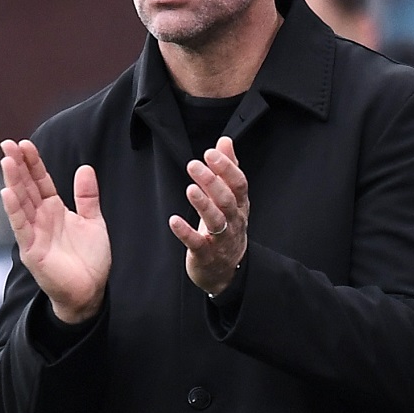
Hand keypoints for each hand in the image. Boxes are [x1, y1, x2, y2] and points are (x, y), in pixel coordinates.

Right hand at [0, 139, 110, 323]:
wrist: (90, 292)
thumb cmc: (89, 259)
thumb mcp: (93, 221)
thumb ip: (87, 196)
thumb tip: (85, 168)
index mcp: (54, 210)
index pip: (40, 181)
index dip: (33, 163)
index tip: (25, 143)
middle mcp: (40, 219)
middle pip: (26, 187)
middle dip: (17, 166)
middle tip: (7, 143)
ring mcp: (34, 234)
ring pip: (21, 203)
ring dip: (13, 182)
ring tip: (7, 161)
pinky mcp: (32, 251)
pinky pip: (21, 227)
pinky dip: (14, 210)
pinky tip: (7, 193)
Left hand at [168, 136, 248, 295]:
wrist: (226, 270)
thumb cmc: (226, 227)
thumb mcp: (229, 197)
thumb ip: (228, 168)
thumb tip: (225, 141)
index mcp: (239, 205)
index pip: (238, 184)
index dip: (227, 168)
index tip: (211, 153)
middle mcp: (234, 221)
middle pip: (227, 200)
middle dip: (212, 182)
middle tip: (194, 165)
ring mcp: (221, 240)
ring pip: (216, 221)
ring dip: (204, 204)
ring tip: (190, 189)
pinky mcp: (206, 255)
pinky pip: (197, 244)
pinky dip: (186, 233)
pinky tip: (174, 221)